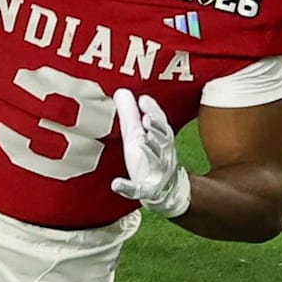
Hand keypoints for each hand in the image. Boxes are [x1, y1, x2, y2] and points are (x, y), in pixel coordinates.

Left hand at [110, 89, 190, 217]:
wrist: (165, 190)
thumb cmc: (149, 158)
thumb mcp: (137, 136)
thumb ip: (131, 115)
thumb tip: (121, 91)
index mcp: (160, 140)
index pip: (160, 124)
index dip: (153, 112)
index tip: (143, 100)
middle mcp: (162, 155)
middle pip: (163, 141)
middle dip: (156, 130)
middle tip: (147, 120)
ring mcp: (156, 173)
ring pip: (156, 161)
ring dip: (150, 151)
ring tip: (142, 141)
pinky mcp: (146, 190)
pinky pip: (138, 190)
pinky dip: (127, 187)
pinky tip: (116, 184)